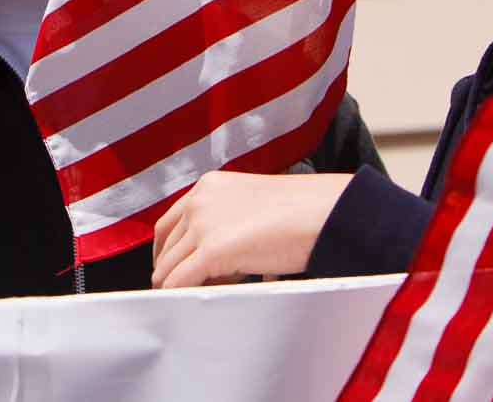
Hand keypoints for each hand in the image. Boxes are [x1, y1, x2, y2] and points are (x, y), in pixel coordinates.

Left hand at [151, 171, 352, 288]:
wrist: (325, 211)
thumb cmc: (302, 212)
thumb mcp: (251, 207)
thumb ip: (226, 223)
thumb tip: (212, 259)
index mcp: (208, 187)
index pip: (169, 224)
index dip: (168, 252)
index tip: (173, 270)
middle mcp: (199, 201)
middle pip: (166, 247)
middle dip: (172, 272)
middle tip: (183, 293)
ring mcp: (203, 224)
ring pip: (169, 267)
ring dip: (179, 287)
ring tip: (199, 300)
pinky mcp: (212, 250)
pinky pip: (180, 281)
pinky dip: (179, 296)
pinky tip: (191, 306)